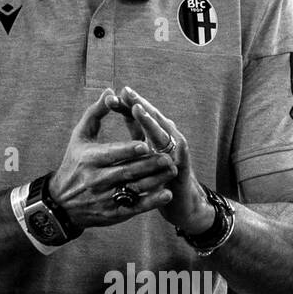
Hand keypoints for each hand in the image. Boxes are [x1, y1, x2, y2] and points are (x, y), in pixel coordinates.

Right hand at [49, 88, 178, 228]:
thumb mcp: (79, 136)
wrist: (61, 203)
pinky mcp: (112, 213)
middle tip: (168, 157)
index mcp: (88, 159)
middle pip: (126, 172)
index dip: (128, 150)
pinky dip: (151, 202)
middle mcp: (96, 180)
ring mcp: (104, 197)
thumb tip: (111, 92)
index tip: (145, 144)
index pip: (111, 154)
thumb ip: (96, 113)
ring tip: (172, 170)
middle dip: (149, 165)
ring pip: (134, 189)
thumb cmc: (74, 162)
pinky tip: (166, 194)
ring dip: (155, 181)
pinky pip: (134, 207)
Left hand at [107, 86, 213, 233]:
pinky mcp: (182, 164)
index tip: (110, 95)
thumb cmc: (159, 175)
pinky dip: (167, 143)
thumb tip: (124, 110)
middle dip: (137, 104)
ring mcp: (176, 150)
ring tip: (137, 108)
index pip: (138, 115)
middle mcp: (167, 137)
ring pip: (162, 131)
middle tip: (125, 92)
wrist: (180, 202)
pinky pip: (174, 152)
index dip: (126, 105)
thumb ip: (136, 131)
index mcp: (155, 133)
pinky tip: (158, 136)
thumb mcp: (145, 152)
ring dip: (150, 119)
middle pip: (151, 117)